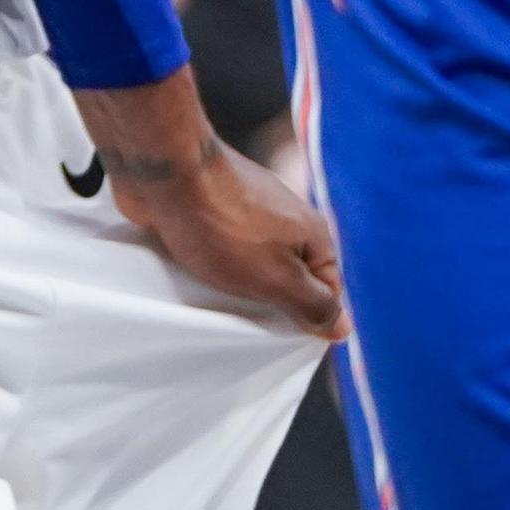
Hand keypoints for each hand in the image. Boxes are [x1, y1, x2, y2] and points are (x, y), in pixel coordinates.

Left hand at [113, 137, 345, 338]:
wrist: (165, 171)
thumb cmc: (225, 226)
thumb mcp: (278, 278)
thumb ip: (313, 305)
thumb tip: (343, 327)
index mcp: (312, 233)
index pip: (326, 291)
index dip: (308, 318)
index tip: (283, 338)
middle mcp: (285, 218)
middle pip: (287, 276)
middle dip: (269, 302)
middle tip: (247, 324)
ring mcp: (248, 210)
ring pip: (251, 264)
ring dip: (235, 284)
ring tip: (216, 301)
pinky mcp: (212, 207)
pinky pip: (219, 248)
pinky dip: (210, 264)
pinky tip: (194, 277)